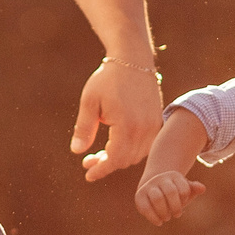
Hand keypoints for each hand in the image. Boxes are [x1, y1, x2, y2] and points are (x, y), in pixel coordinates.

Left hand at [71, 58, 162, 182]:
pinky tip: (117, 144)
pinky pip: (146, 146)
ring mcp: (154, 125)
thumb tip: (77, 152)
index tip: (88, 175)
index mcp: (127, 125)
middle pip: (126, 160)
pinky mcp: (158, 121)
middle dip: (107, 165)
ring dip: (120, 158)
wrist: (132, 60)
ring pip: (137, 155)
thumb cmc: (108, 79)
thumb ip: (83, 128)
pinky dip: (132, 150)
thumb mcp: (90, 102)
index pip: (116, 159)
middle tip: (89, 161)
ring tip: (102, 153)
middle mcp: (145, 128)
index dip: (101, 170)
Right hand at [135, 168, 205, 225]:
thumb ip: (193, 188)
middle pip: (170, 192)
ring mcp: (148, 186)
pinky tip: (159, 223)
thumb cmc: (175, 192)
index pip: (183, 188)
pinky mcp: (139, 196)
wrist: (154, 188)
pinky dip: (153, 217)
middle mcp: (160, 179)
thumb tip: (202, 188)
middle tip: (177, 215)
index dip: (185, 199)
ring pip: (157, 198)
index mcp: (174, 176)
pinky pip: (145, 207)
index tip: (183, 203)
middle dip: (175, 207)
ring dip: (164, 212)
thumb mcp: (185, 190)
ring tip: (167, 218)